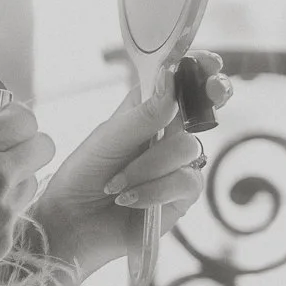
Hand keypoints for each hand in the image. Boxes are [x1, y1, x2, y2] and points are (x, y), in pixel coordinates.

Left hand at [31, 52, 233, 284]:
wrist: (71, 222)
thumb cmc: (83, 174)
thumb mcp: (107, 138)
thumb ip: (143, 113)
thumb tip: (172, 77)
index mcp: (147, 111)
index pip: (180, 83)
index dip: (199, 69)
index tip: (208, 63)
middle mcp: (167, 135)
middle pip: (201, 110)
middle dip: (209, 96)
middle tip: (213, 89)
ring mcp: (177, 165)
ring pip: (186, 149)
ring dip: (147, 166)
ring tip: (115, 183)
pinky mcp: (181, 196)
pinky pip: (183, 182)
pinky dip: (153, 190)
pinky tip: (128, 199)